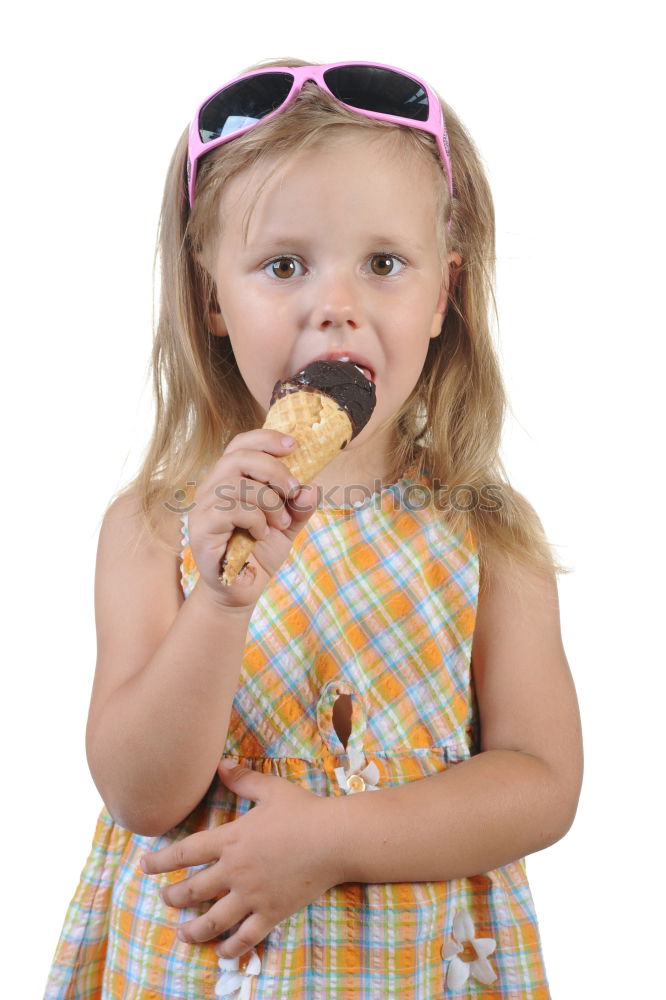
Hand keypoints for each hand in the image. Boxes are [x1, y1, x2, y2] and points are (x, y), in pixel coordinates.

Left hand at [139, 761, 342, 957]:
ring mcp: (252, 894)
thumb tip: (220, 765)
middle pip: (193, 889)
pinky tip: (222, 952)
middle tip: (164, 899)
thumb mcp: (271, 789)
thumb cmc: (304, 810)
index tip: (144, 866)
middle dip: (173, 896)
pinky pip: (245, 937)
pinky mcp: (271, 912)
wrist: (334, 839)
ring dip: (193, 930)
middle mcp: (235, 870)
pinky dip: (231, 948)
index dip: (161, 861)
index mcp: (231, 839)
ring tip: (182, 934)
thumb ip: (242, 780)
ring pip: (213, 920)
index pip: (185, 852)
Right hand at [188, 430, 318, 610]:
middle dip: (274, 469)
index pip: (241, 444)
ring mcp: (203, 506)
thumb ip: (300, 506)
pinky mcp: (201, 527)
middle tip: (293, 490)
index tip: (294, 445)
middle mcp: (212, 487)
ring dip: (269, 501)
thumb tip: (311, 487)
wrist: (241, 589)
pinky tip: (261, 534)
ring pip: (237, 484)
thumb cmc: (259, 551)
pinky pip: (231, 509)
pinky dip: (256, 519)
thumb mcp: (288, 525)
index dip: (266, 438)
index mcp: (231, 479)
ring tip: (281, 522)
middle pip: (239, 456)